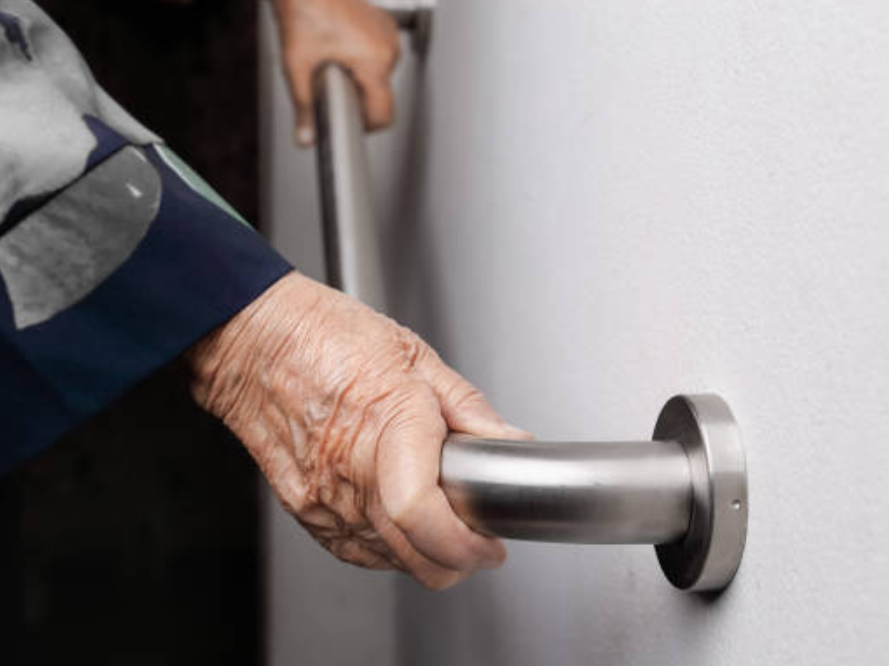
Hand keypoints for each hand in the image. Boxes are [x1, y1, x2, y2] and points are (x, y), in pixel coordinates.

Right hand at [187, 272, 529, 589]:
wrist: (254, 342)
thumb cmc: (325, 336)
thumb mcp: (413, 354)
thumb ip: (466, 406)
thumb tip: (509, 441)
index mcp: (388, 423)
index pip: (424, 516)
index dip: (466, 544)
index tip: (489, 542)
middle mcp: (351, 469)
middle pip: (414, 556)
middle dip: (458, 560)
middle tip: (479, 541)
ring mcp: (321, 496)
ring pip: (389, 561)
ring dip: (424, 555)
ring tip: (441, 522)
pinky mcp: (302, 507)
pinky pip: (354, 550)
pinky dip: (387, 549)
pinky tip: (400, 524)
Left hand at [272, 0, 400, 146]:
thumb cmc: (304, 9)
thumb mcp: (297, 66)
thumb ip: (305, 107)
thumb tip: (306, 137)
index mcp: (375, 61)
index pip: (383, 115)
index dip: (363, 126)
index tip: (347, 121)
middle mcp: (389, 48)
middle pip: (380, 97)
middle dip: (356, 96)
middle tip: (329, 80)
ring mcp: (389, 35)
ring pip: (379, 78)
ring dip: (359, 78)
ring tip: (333, 60)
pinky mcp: (386, 26)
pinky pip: (379, 57)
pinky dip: (362, 61)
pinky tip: (341, 48)